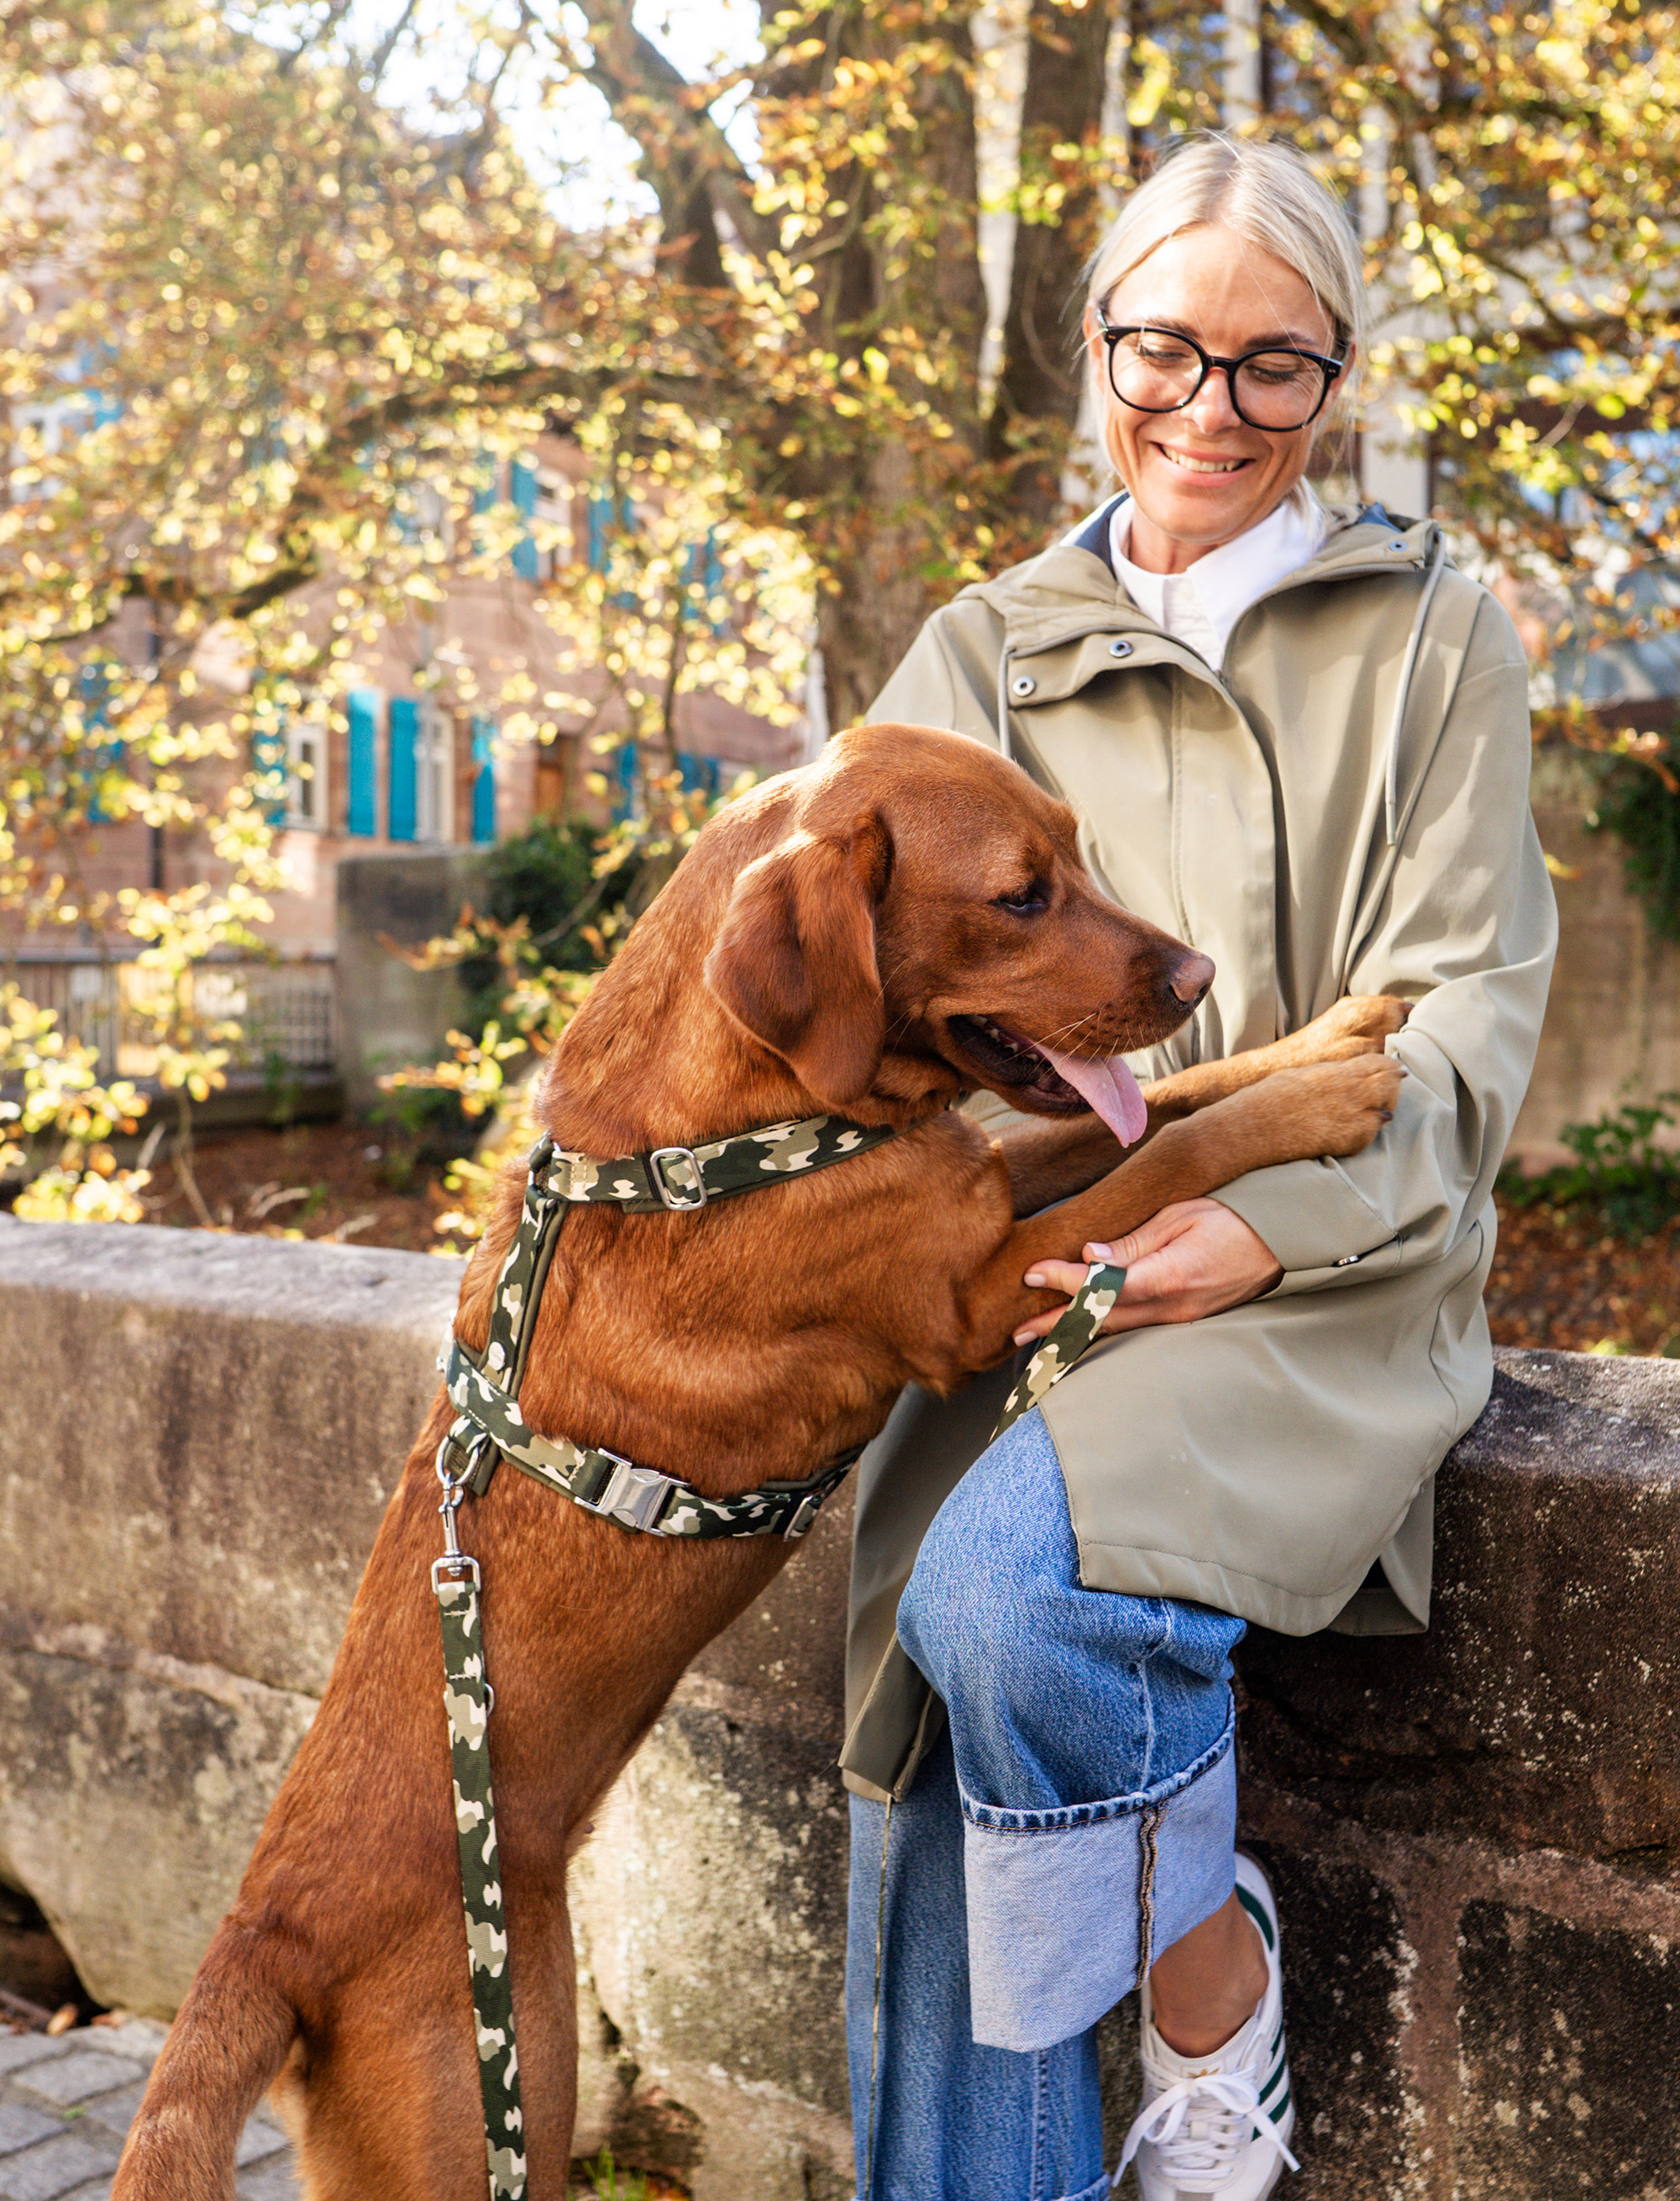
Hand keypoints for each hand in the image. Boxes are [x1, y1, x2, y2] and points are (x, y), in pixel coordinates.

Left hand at [1014, 1198, 1283, 1346]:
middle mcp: (1171, 1307)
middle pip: (1102, 1320)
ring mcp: (1177, 1319)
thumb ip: (1133, 1241)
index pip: (1106, 1286)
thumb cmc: (1230, 1219)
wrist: (1279, 1244)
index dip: (1066, 1282)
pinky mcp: (1181, 1320)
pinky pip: (1133, 1327)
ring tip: (1035, 1343)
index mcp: (1169, 1275)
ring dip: (1074, 1335)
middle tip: (1015, 1333)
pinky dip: (1101, 1330)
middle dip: (1056, 1326)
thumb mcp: (1180, 1217)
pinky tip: (1078, 1332)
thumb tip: (1090, 1253)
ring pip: (1115, 1329)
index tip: (1033, 1274)